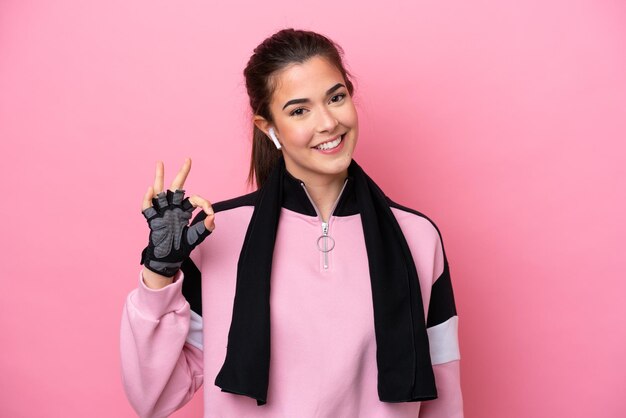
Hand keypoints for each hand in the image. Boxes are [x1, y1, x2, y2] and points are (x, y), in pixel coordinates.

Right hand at [140, 158, 214, 277]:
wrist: (167, 258)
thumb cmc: (181, 247)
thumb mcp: (196, 238)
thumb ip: (205, 228)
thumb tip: (213, 216)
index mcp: (184, 211)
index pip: (194, 199)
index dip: (203, 203)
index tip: (210, 213)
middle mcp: (173, 208)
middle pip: (177, 187)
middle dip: (182, 173)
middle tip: (188, 159)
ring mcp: (162, 212)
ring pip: (160, 191)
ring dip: (159, 177)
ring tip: (160, 162)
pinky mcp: (153, 220)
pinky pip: (148, 207)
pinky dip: (148, 198)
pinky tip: (151, 189)